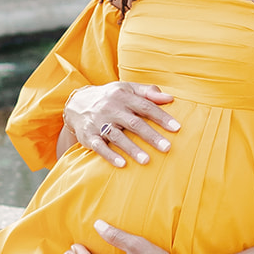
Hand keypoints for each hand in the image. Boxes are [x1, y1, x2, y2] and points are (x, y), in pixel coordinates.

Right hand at [63, 82, 179, 168]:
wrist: (76, 103)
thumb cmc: (110, 98)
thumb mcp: (126, 89)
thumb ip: (148, 92)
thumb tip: (170, 98)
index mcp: (123, 96)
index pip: (145, 106)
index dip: (161, 117)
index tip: (177, 128)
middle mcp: (111, 108)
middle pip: (133, 123)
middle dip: (151, 136)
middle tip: (167, 147)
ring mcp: (99, 122)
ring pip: (117, 136)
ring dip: (132, 149)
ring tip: (147, 161)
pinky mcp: (88, 135)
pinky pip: (99, 146)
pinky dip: (110, 155)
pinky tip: (122, 164)